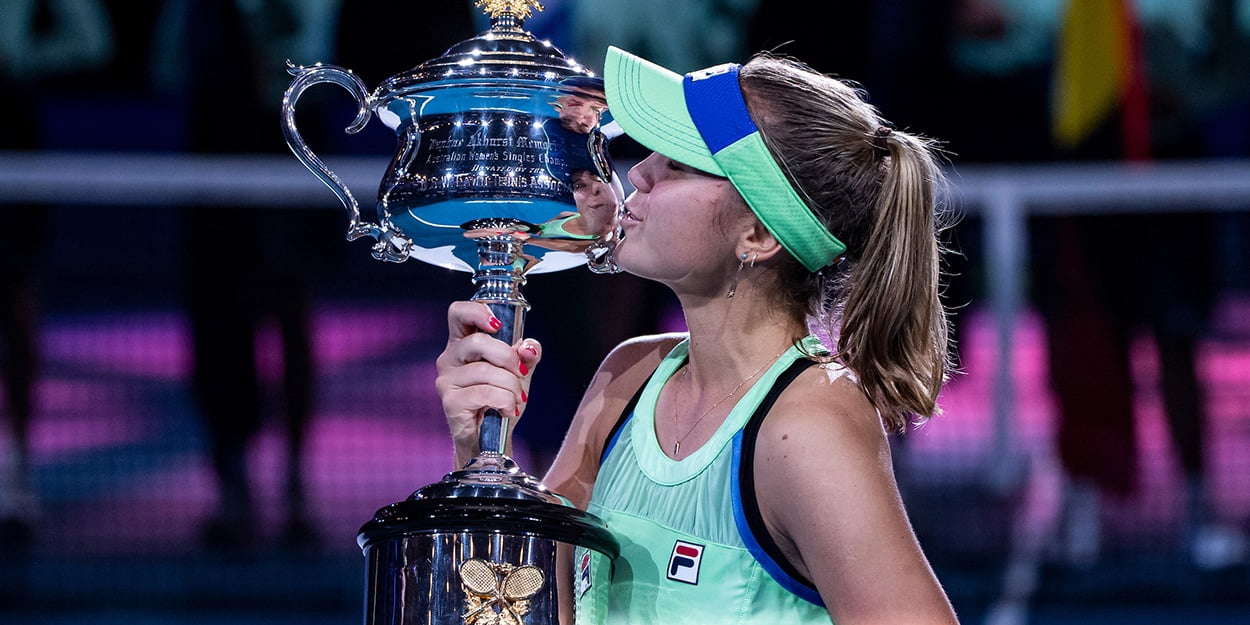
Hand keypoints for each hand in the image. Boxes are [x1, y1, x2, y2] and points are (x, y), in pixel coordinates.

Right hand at [434, 302, 541, 465]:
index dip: (477, 312)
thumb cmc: (499, 400)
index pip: (457, 313)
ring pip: (484, 370)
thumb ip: (526, 355)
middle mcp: (449, 359)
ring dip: (510, 385)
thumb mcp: (519, 372)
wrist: (490, 439)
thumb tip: (529, 348)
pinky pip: (483, 393)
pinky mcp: (450, 402)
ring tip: (516, 398)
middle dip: (507, 357)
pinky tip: (508, 410)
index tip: (498, 325)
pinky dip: (504, 401)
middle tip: (520, 373)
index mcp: (462, 344)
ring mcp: (447, 381)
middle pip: (476, 342)